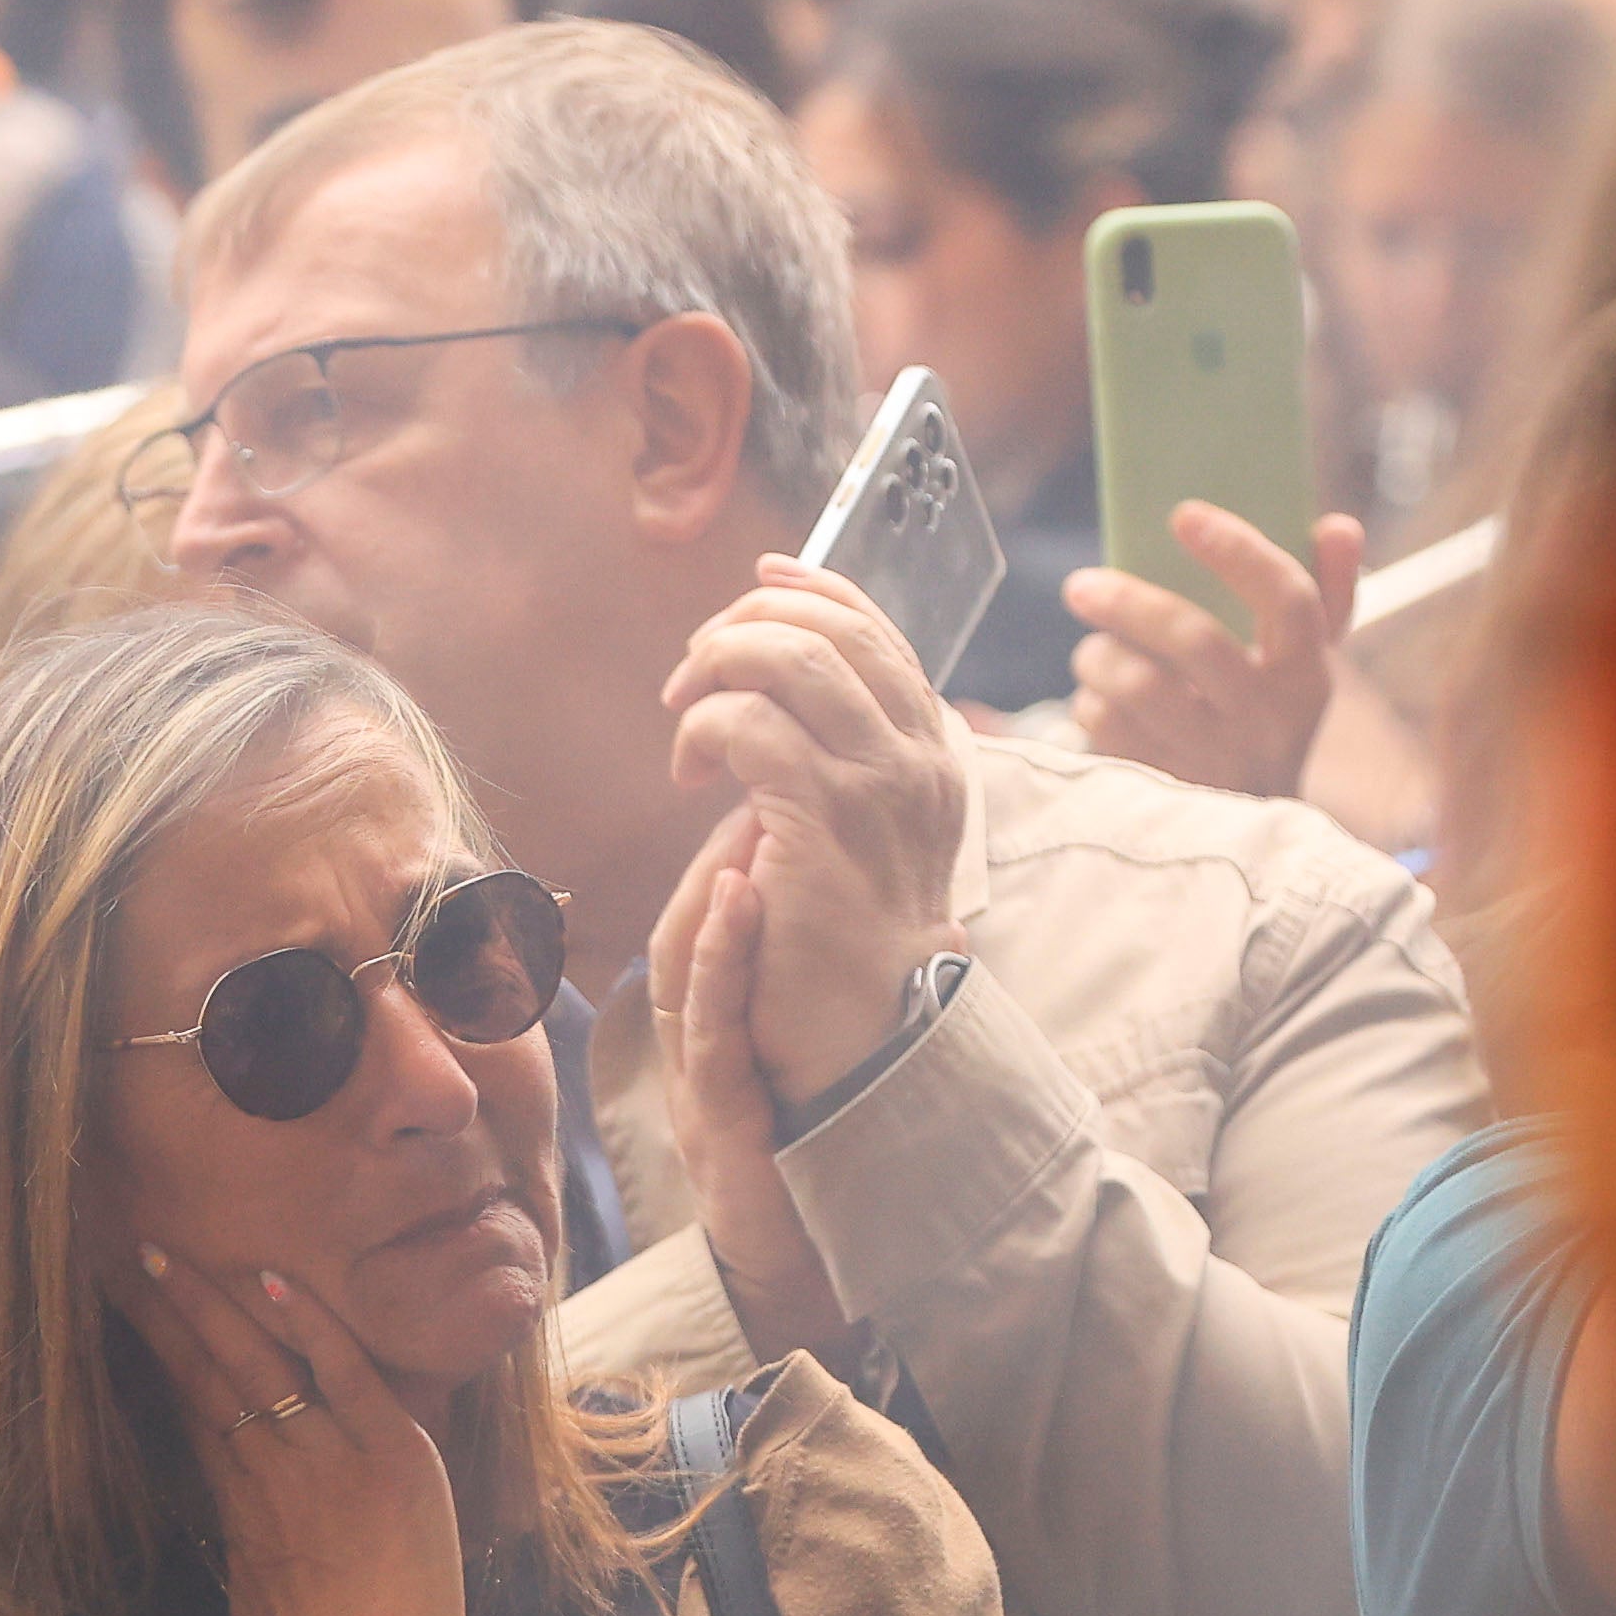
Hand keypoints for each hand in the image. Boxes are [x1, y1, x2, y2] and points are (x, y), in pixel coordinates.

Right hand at [113, 1238, 467, 1615]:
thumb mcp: (251, 1592)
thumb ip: (241, 1533)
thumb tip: (231, 1500)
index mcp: (237, 1499)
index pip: (189, 1404)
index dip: (158, 1352)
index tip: (125, 1307)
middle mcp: (270, 1466)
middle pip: (204, 1372)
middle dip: (164, 1313)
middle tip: (125, 1257)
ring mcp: (328, 1454)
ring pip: (258, 1362)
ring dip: (208, 1304)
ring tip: (165, 1255)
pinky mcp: (390, 1452)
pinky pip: (344, 1371)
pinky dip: (309, 1324)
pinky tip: (269, 1280)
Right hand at [642, 811, 857, 1358]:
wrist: (821, 1283)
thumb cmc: (824, 1179)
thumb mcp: (823, 1077)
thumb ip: (841, 1010)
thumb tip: (931, 923)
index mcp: (716, 1037)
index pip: (707, 926)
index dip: (735, 850)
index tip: (781, 792)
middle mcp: (692, 1055)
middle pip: (681, 931)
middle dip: (719, 850)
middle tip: (765, 784)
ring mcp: (695, 1089)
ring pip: (682, 971)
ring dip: (712, 888)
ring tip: (751, 819)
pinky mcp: (716, 1123)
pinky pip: (708, 1027)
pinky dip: (719, 958)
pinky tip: (738, 899)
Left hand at [660, 563, 967, 1099]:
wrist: (871, 1034)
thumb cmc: (850, 941)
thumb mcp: (867, 832)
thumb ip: (844, 759)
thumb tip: (782, 692)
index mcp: (932, 751)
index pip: (876, 629)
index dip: (811, 588)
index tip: (758, 582)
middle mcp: (916, 757)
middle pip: (831, 628)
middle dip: (747, 624)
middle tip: (696, 668)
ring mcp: (875, 785)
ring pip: (790, 658)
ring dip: (717, 667)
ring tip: (683, 713)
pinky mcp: (819, 819)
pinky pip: (748, 726)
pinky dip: (703, 729)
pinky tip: (687, 771)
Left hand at [1068, 503, 1358, 799]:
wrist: (1255, 826)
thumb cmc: (1271, 715)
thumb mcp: (1307, 662)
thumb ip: (1325, 588)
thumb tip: (1339, 524)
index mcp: (1306, 675)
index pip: (1288, 599)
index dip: (1239, 552)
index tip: (1184, 514)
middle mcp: (1266, 719)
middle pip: (1195, 640)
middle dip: (1129, 602)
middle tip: (1081, 585)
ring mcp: (1215, 760)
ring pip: (1140, 687)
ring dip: (1100, 657)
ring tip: (1092, 649)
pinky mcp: (1167, 790)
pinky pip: (1109, 730)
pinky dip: (1091, 703)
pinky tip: (1098, 698)